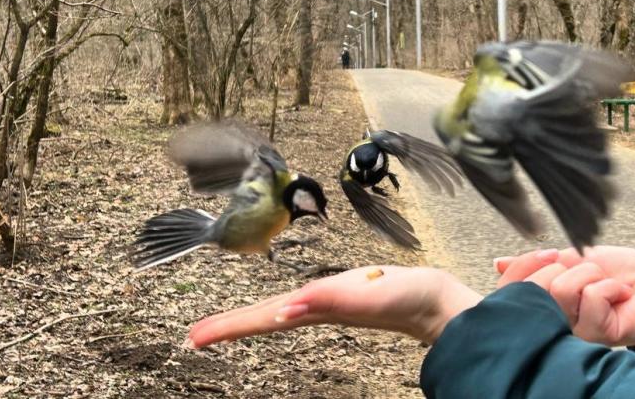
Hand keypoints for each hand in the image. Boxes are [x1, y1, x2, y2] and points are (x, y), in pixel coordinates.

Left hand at [186, 266, 481, 347]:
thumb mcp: (370, 296)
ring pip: (282, 313)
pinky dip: (284, 309)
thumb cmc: (411, 299)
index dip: (230, 327)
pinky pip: (305, 304)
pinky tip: (281, 311)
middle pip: (267, 318)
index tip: (196, 338)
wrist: (440, 304)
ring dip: (251, 319)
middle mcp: (320, 308)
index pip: (265, 318)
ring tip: (224, 327)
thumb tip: (286, 308)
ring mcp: (332, 304)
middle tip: (193, 337)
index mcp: (319, 308)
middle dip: (230, 327)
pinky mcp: (346, 296)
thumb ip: (331, 300)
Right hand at [494, 246, 634, 346]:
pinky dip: (610, 287)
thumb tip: (498, 264)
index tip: (553, 254)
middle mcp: (554, 319)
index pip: (511, 286)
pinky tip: (620, 295)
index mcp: (544, 300)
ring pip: (564, 290)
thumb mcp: (573, 257)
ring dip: (592, 275)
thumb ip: (539, 263)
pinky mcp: (598, 334)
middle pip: (538, 285)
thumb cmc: (618, 272)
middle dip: (569, 266)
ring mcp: (574, 330)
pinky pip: (592, 298)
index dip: (527, 263)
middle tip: (591, 272)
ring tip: (607, 283)